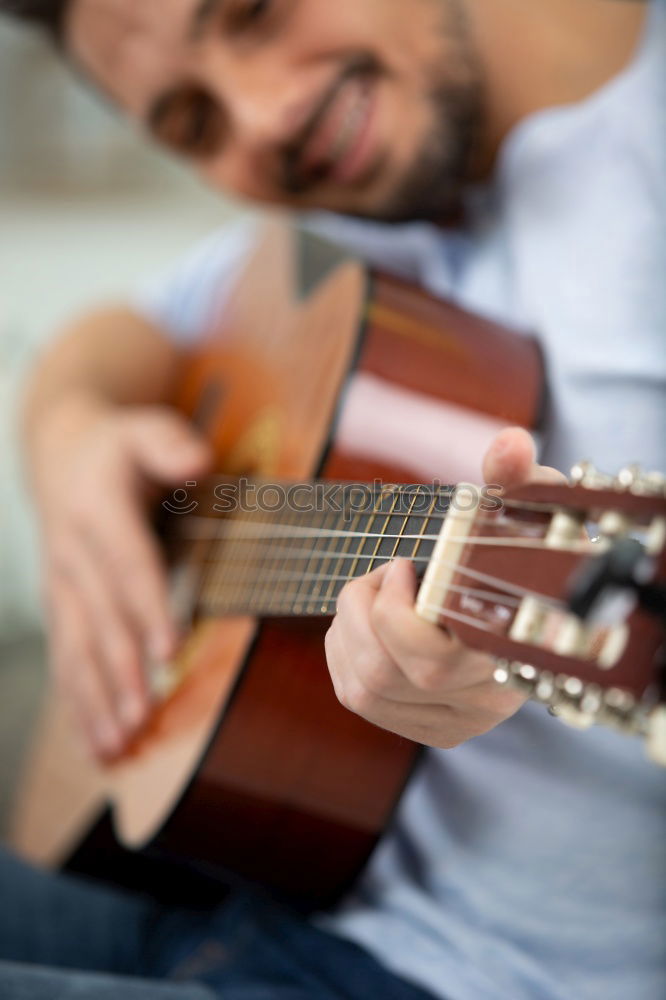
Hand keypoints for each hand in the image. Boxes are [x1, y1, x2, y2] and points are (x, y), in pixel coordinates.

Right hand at [29, 396, 210, 758]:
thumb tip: (197, 461)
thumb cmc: (117, 447)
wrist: (58, 454)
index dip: (148, 607)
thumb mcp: (144, 429)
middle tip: (142, 717)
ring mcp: (61, 586)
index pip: (129, 565)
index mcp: (99, 511)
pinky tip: (95, 741)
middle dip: (121, 672)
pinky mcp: (60, 608)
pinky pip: (66, 659)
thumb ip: (169, 444)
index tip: (168, 648)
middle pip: (102, 620)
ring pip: (78, 650)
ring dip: (96, 699)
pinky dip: (79, 702)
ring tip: (117, 744)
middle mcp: (73, 555)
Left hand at [324, 427, 565, 747]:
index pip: (431, 662)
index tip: (402, 563)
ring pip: (364, 690)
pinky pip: (358, 697)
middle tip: (386, 569)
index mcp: (514, 654)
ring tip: (378, 589)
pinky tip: (369, 621)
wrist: (536, 603)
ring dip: (349, 628)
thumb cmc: (527, 548)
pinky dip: (345, 651)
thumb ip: (516, 478)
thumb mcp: (527, 507)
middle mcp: (487, 701)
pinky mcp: (430, 728)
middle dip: (363, 611)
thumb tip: (510, 446)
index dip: (395, 616)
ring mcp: (456, 721)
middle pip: (385, 676)